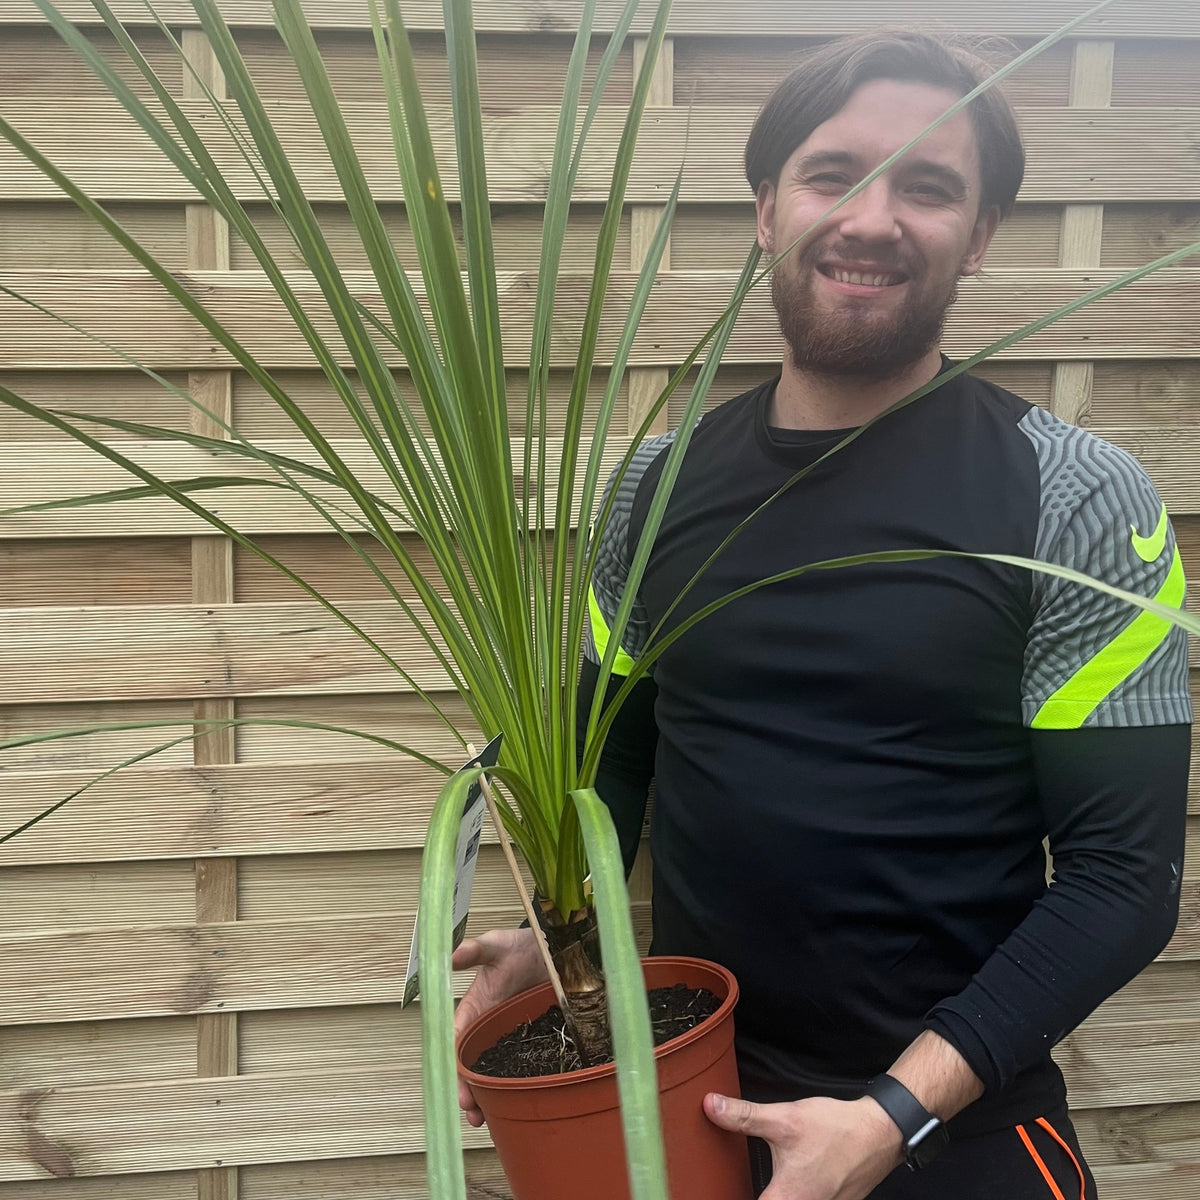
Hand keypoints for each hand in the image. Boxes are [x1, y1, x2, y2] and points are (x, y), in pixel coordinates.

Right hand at [452, 927, 547, 1126]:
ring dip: (486, 1096)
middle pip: (471, 1064)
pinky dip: (511, 1087)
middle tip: (472, 1113)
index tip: (456, 1086)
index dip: (454, 1065)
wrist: (551, 947)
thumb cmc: (517, 946)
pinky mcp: (528, 1038)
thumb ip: (475, 950)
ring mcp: (507, 1035)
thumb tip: (453, 954)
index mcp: (473, 1008)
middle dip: (468, 1090)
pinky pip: (518, 1065)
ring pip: (492, 1071)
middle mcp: (486, 1027)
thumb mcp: (496, 944)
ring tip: (485, 1121)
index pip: (457, 1041)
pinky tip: (513, 1106)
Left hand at [704, 1092, 903, 1199]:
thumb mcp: (785, 1118)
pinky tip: (786, 1179)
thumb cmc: (835, 1129)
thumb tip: (710, 1106)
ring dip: (772, 1192)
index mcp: (786, 1199)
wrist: (879, 1134)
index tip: (708, 1193)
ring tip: (749, 1181)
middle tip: (731, 1183)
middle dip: (748, 1191)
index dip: (726, 1197)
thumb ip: (745, 1117)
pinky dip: (790, 1193)